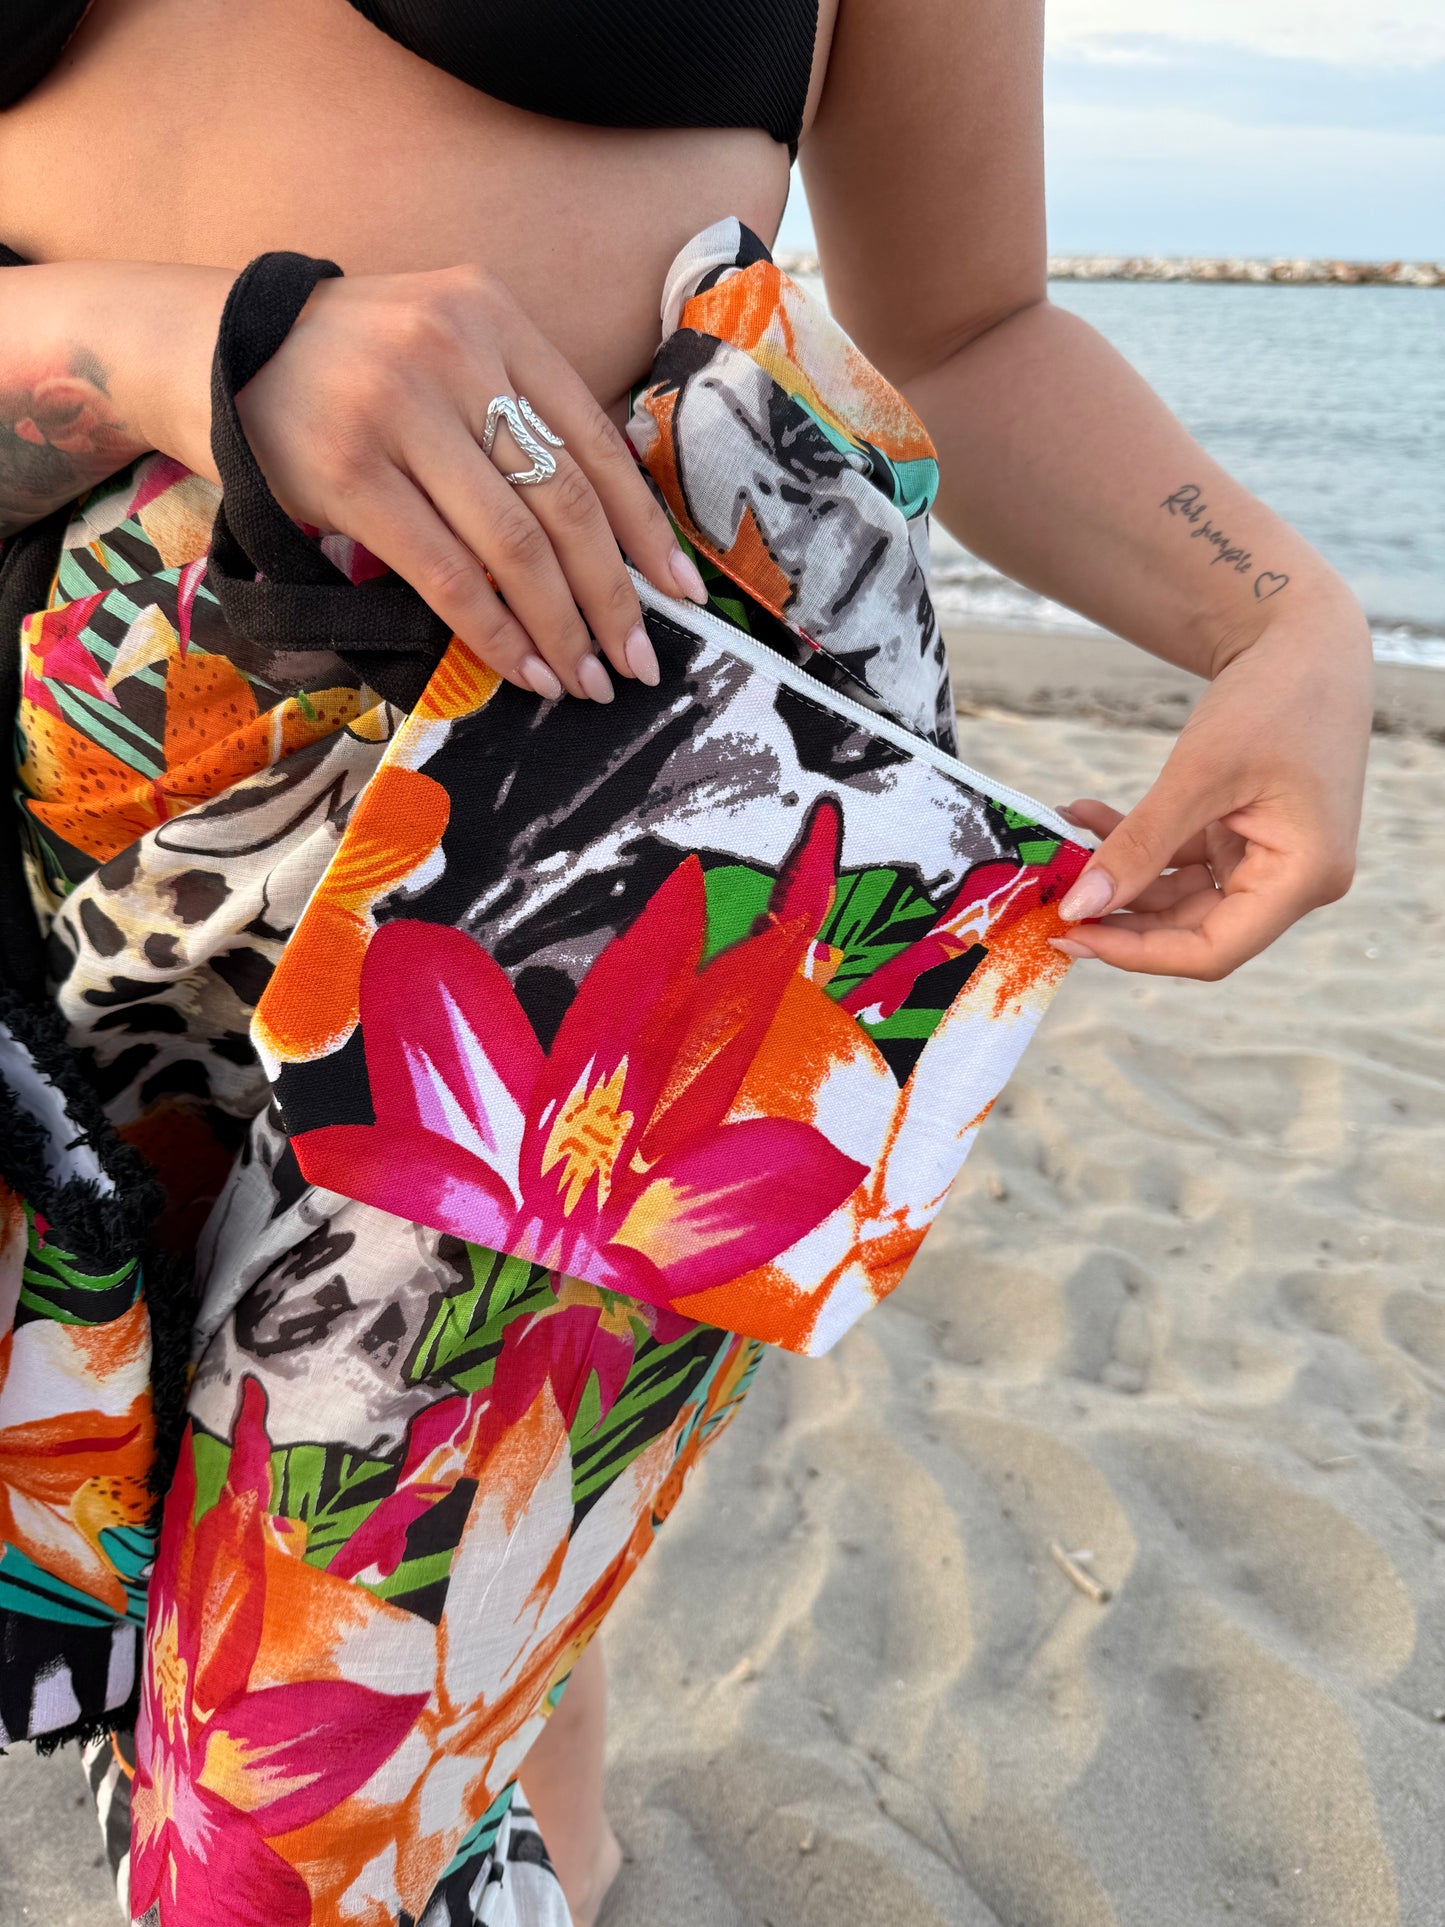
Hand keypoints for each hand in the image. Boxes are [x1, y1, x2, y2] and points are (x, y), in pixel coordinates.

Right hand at [227, 264, 707, 701]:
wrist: (216, 349)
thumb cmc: (349, 369)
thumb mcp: (443, 352)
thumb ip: (514, 413)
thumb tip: (605, 540)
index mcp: (494, 316)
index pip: (596, 440)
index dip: (646, 528)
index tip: (682, 591)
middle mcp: (454, 351)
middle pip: (564, 500)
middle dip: (612, 596)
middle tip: (637, 661)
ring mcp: (399, 409)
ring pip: (513, 544)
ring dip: (559, 627)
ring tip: (586, 679)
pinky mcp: (349, 471)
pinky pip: (445, 571)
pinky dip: (493, 631)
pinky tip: (522, 669)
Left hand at [1049, 593, 1373, 979]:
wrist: (1305, 638)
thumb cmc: (1272, 697)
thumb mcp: (1198, 774)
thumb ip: (1140, 847)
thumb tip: (1081, 908)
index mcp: (1304, 876)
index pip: (1213, 951)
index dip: (1138, 953)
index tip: (1072, 935)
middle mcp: (1293, 880)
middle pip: (1194, 930)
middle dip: (1121, 916)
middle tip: (1052, 904)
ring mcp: (1269, 860)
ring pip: (1179, 896)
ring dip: (1120, 873)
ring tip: (1063, 842)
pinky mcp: (1246, 837)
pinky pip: (1181, 859)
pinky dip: (1136, 843)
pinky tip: (1086, 815)